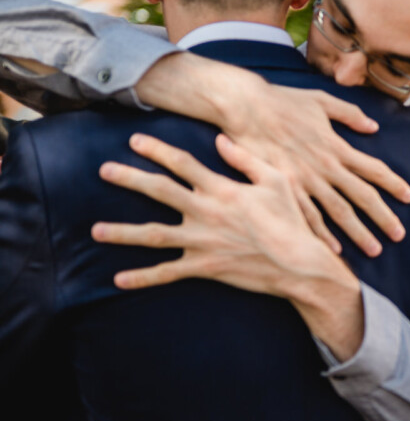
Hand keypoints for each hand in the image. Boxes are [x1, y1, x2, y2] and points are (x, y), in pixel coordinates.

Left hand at [91, 133, 364, 356]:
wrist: (301, 264)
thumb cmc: (293, 221)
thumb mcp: (277, 182)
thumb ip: (246, 159)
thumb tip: (220, 140)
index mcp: (223, 189)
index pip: (183, 164)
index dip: (157, 150)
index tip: (135, 140)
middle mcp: (207, 212)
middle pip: (160, 191)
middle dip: (129, 178)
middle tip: (103, 170)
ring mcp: (203, 241)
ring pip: (154, 235)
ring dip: (123, 233)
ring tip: (96, 230)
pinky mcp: (205, 266)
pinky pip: (167, 273)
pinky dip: (143, 278)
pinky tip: (118, 280)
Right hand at [218, 81, 409, 256]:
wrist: (244, 106)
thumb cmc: (283, 101)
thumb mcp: (322, 100)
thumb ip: (350, 115)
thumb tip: (374, 127)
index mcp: (337, 146)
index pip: (374, 169)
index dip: (394, 184)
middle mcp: (325, 166)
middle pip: (362, 196)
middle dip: (383, 217)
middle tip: (399, 235)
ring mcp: (304, 180)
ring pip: (338, 211)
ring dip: (357, 232)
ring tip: (374, 250)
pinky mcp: (282, 188)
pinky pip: (305, 216)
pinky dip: (320, 235)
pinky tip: (332, 250)